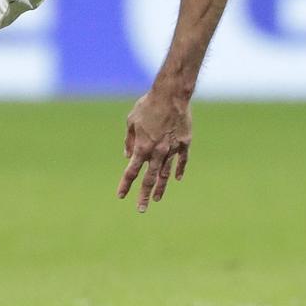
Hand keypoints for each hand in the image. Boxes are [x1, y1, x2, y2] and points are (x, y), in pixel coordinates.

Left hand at [118, 89, 191, 211]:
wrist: (171, 96)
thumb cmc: (148, 106)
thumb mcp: (131, 121)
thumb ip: (129, 140)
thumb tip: (128, 156)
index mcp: (142, 147)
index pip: (132, 171)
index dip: (126, 184)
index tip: (121, 196)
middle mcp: (157, 152)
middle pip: (149, 178)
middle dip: (144, 195)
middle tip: (141, 209)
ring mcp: (173, 149)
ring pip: (166, 173)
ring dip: (160, 187)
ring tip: (157, 199)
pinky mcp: (185, 143)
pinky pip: (182, 161)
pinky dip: (179, 170)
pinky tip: (176, 179)